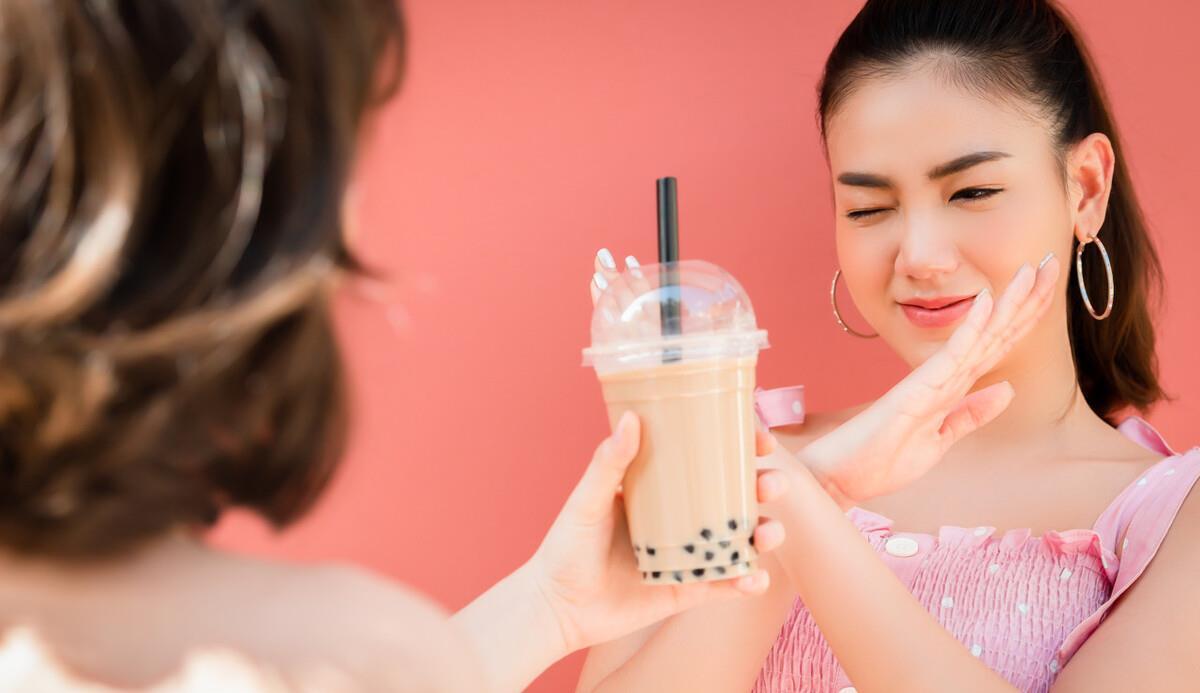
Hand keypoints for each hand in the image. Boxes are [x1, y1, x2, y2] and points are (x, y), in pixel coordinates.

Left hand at [524, 410, 787, 653]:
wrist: (556, 606)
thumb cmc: (566, 547)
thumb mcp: (587, 500)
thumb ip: (609, 463)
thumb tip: (631, 418)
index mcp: (660, 490)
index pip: (706, 462)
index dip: (739, 450)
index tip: (761, 439)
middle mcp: (679, 520)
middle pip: (733, 498)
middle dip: (762, 488)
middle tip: (773, 484)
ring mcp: (686, 555)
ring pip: (738, 541)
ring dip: (764, 534)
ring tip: (769, 532)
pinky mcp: (686, 591)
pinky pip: (725, 585)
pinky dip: (746, 581)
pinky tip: (755, 577)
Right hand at [796, 254, 1061, 506]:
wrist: (839, 477)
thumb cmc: (880, 460)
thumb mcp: (940, 441)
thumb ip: (970, 414)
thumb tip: (1006, 389)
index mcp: (951, 386)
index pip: (996, 345)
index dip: (1024, 317)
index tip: (1047, 288)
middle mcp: (943, 375)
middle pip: (994, 332)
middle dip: (1025, 298)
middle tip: (1053, 260)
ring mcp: (930, 380)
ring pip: (979, 336)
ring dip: (1008, 302)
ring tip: (1032, 270)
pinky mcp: (915, 391)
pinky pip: (950, 355)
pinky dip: (970, 329)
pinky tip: (988, 302)